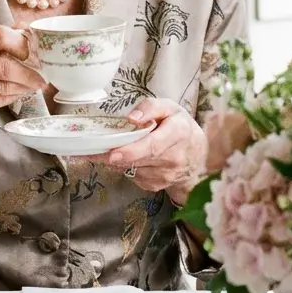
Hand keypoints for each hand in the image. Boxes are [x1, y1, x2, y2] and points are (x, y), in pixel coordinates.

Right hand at [0, 25, 43, 134]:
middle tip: (43, 74)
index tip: (33, 50)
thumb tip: (25, 28)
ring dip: (26, 85)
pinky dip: (14, 97)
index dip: (21, 42)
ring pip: (6, 84)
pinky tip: (20, 94)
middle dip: (30, 70)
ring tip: (36, 84)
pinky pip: (1, 99)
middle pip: (6, 63)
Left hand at [89, 98, 205, 206]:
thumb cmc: (180, 127)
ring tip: (111, 150)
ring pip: (133, 169)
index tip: (113, 154)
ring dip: (118, 161)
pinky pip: (134, 177)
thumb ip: (151, 107)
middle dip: (114, 156)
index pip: (153, 145)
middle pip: (139, 159)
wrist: (198, 157)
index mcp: (179, 132)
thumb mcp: (170, 108)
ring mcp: (167, 175)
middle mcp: (175, 157)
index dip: (132, 151)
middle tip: (93, 153)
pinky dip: (126, 167)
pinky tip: (128, 158)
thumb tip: (132, 118)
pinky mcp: (157, 185)